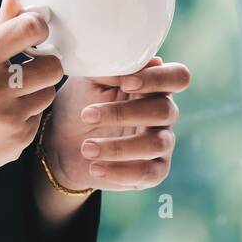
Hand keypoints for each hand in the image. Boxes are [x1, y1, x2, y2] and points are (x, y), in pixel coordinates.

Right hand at [0, 0, 61, 192]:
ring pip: (49, 93)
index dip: (38, 27)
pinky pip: (37, 118)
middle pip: (53, 66)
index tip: (35, 32)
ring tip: (11, 94)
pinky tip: (1, 118)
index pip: (29, 29)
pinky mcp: (16, 142)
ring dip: (36, 91)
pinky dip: (25, 115)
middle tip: (31, 66)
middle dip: (45, 63)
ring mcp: (8, 119)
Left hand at [45, 57, 190, 191]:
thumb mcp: (89, 82)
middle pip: (165, 111)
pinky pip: (148, 173)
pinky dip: (120, 172)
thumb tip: (126, 69)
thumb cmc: (81, 105)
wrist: (64, 144)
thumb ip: (108, 70)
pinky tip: (95, 168)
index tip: (126, 83)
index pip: (177, 77)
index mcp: (154, 86)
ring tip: (86, 148)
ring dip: (119, 147)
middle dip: (125, 113)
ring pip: (157, 144)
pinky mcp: (154, 171)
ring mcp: (162, 142)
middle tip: (87, 115)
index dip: (158, 79)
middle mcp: (164, 113)